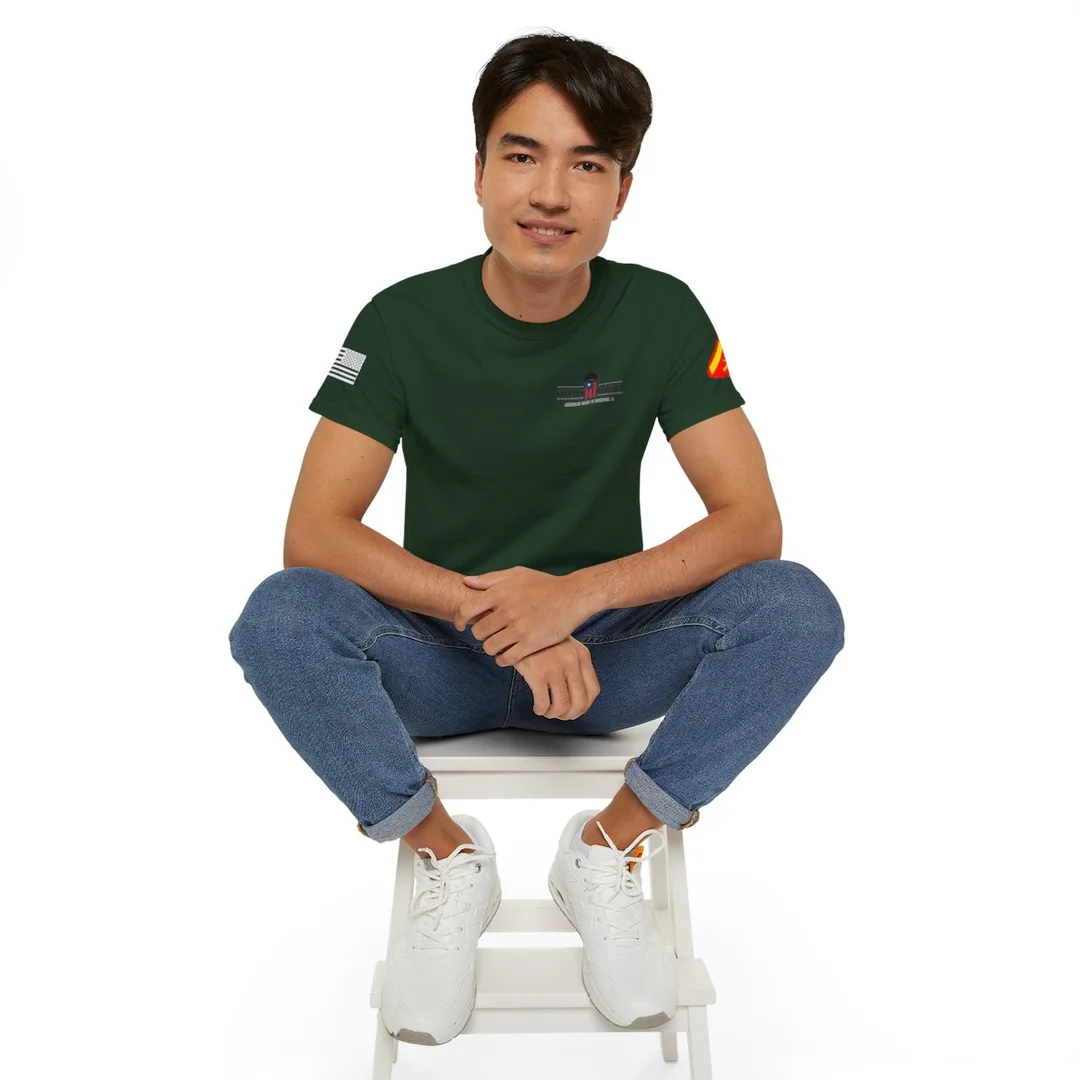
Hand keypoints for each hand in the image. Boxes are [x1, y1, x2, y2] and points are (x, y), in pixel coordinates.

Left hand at [453, 565, 592, 666]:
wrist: (573, 596)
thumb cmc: (545, 584)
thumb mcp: (518, 574)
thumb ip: (491, 579)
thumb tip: (466, 582)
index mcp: (500, 592)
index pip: (466, 610)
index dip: (458, 620)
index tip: (460, 626)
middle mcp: (506, 610)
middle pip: (477, 632)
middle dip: (480, 635)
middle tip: (488, 635)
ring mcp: (518, 628)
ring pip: (490, 647)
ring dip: (491, 648)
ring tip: (498, 645)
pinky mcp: (530, 643)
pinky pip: (506, 658)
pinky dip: (502, 660)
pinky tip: (507, 655)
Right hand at [514, 634, 600, 720]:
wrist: (519, 627)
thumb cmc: (541, 640)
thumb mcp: (566, 647)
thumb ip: (575, 665)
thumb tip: (578, 695)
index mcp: (582, 655)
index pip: (594, 690)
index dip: (585, 706)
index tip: (575, 709)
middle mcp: (572, 662)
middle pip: (580, 702)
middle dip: (569, 715)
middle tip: (560, 715)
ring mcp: (555, 668)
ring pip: (562, 706)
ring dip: (554, 714)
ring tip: (547, 711)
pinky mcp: (537, 674)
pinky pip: (543, 704)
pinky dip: (541, 710)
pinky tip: (538, 707)